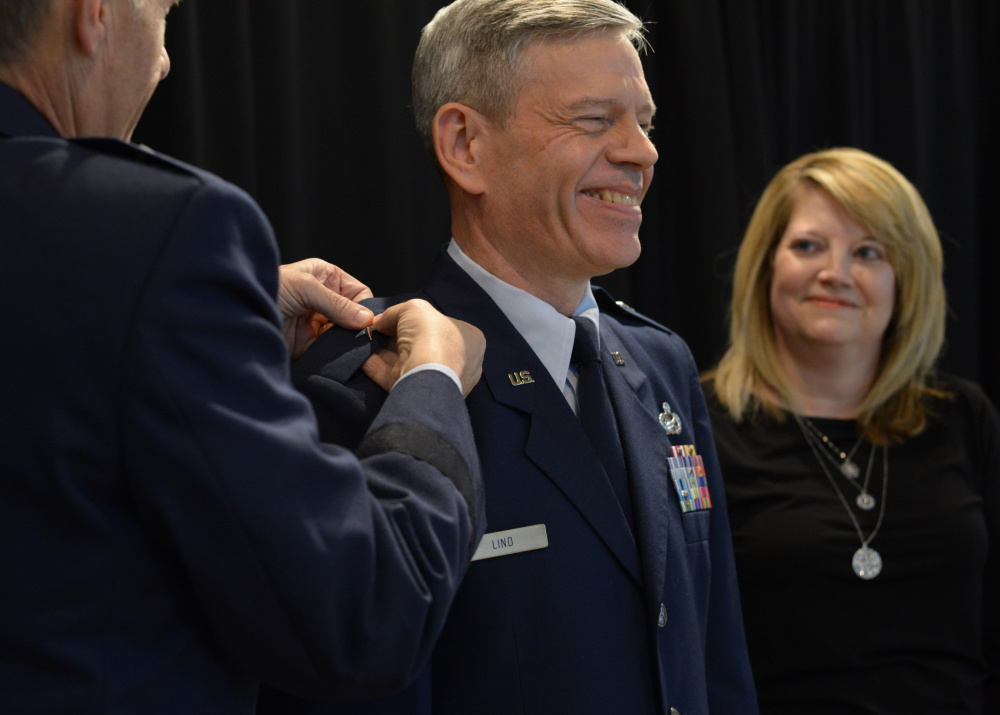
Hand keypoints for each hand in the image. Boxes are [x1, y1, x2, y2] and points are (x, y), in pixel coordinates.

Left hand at [277, 258, 374, 357]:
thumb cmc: (267, 287)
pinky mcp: (306, 344)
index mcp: (326, 278)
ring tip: (346, 350)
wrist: (235, 312)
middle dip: (356, 329)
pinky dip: (332, 356)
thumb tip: (366, 319)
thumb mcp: (306, 288)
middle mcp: (323, 299)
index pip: (359, 294)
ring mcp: (314, 323)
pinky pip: (327, 352)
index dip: (365, 308)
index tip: (368, 324)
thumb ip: (337, 304)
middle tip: (360, 341)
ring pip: (342, 336)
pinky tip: (334, 358)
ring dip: (344, 344)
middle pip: (353, 317)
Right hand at [362, 299, 484, 396]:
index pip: (444, 326)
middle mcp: (460, 363)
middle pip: (424, 345)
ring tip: (368, 344)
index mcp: (471, 340)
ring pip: (409, 363)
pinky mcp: (421, 396)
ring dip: (386, 354)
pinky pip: (398, 379)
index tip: (397, 319)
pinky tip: (364, 360)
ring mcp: (441, 382)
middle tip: (379, 332)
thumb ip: (397, 312)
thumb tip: (380, 321)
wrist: (425, 377)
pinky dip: (379, 369)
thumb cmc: (431, 337)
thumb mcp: (414, 309)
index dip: (420, 320)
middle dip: (399, 339)